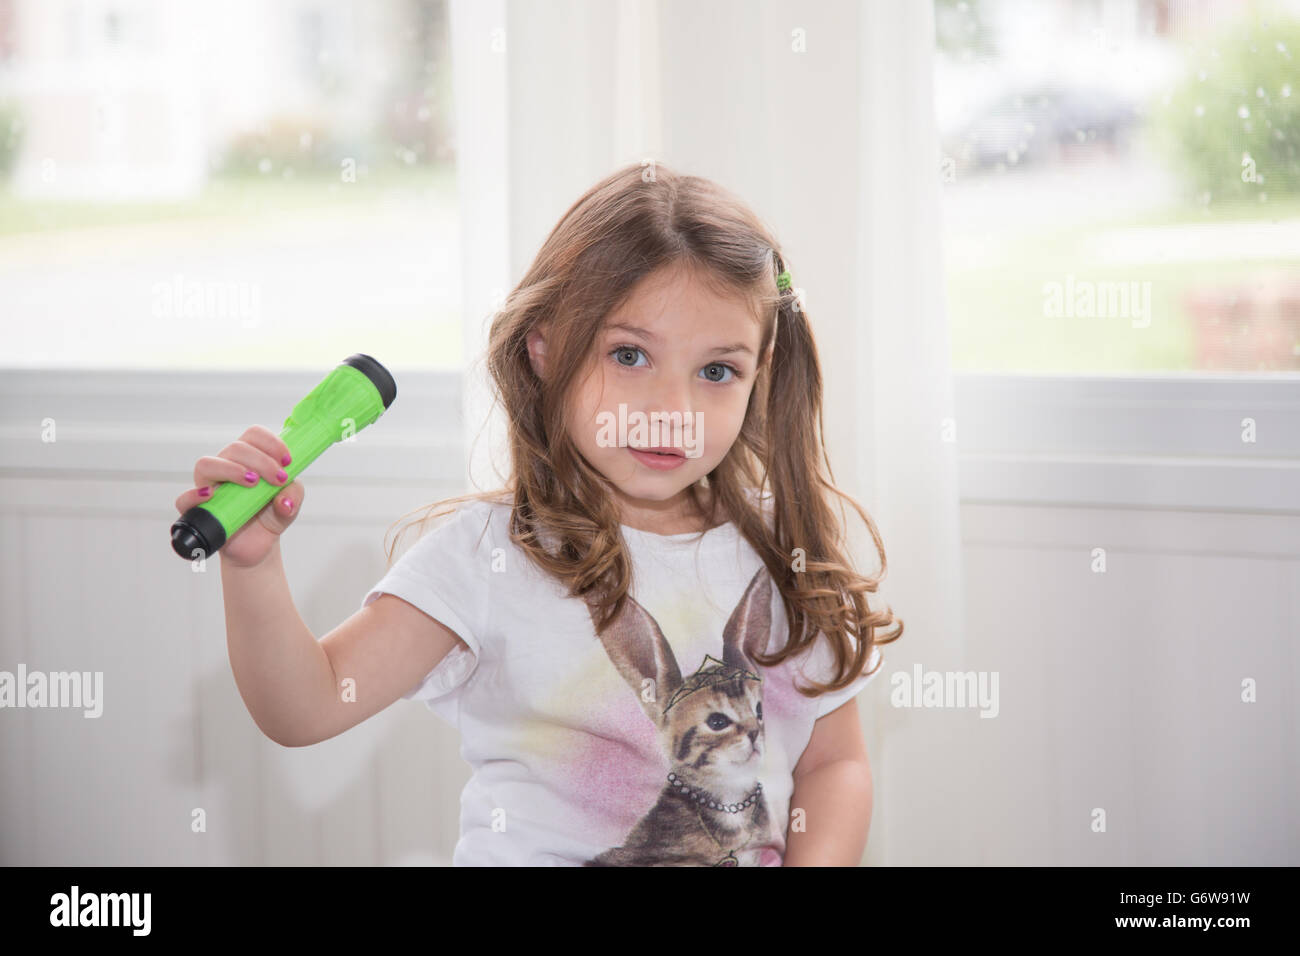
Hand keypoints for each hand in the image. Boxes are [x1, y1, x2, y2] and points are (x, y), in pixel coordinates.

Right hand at [174, 425, 303, 568]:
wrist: (259, 545)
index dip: (270, 442)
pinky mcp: (199, 510)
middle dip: (261, 460)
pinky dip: (194, 495)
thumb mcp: (290, 505)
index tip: (286, 461)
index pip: (253, 435)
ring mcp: (209, 487)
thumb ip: (293, 495)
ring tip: (252, 482)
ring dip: (231, 469)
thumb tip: (283, 502)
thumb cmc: (271, 515)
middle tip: (278, 478)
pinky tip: (211, 496)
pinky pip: (184, 499)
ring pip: (206, 464)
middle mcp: (226, 467)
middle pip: (235, 448)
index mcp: (249, 459)